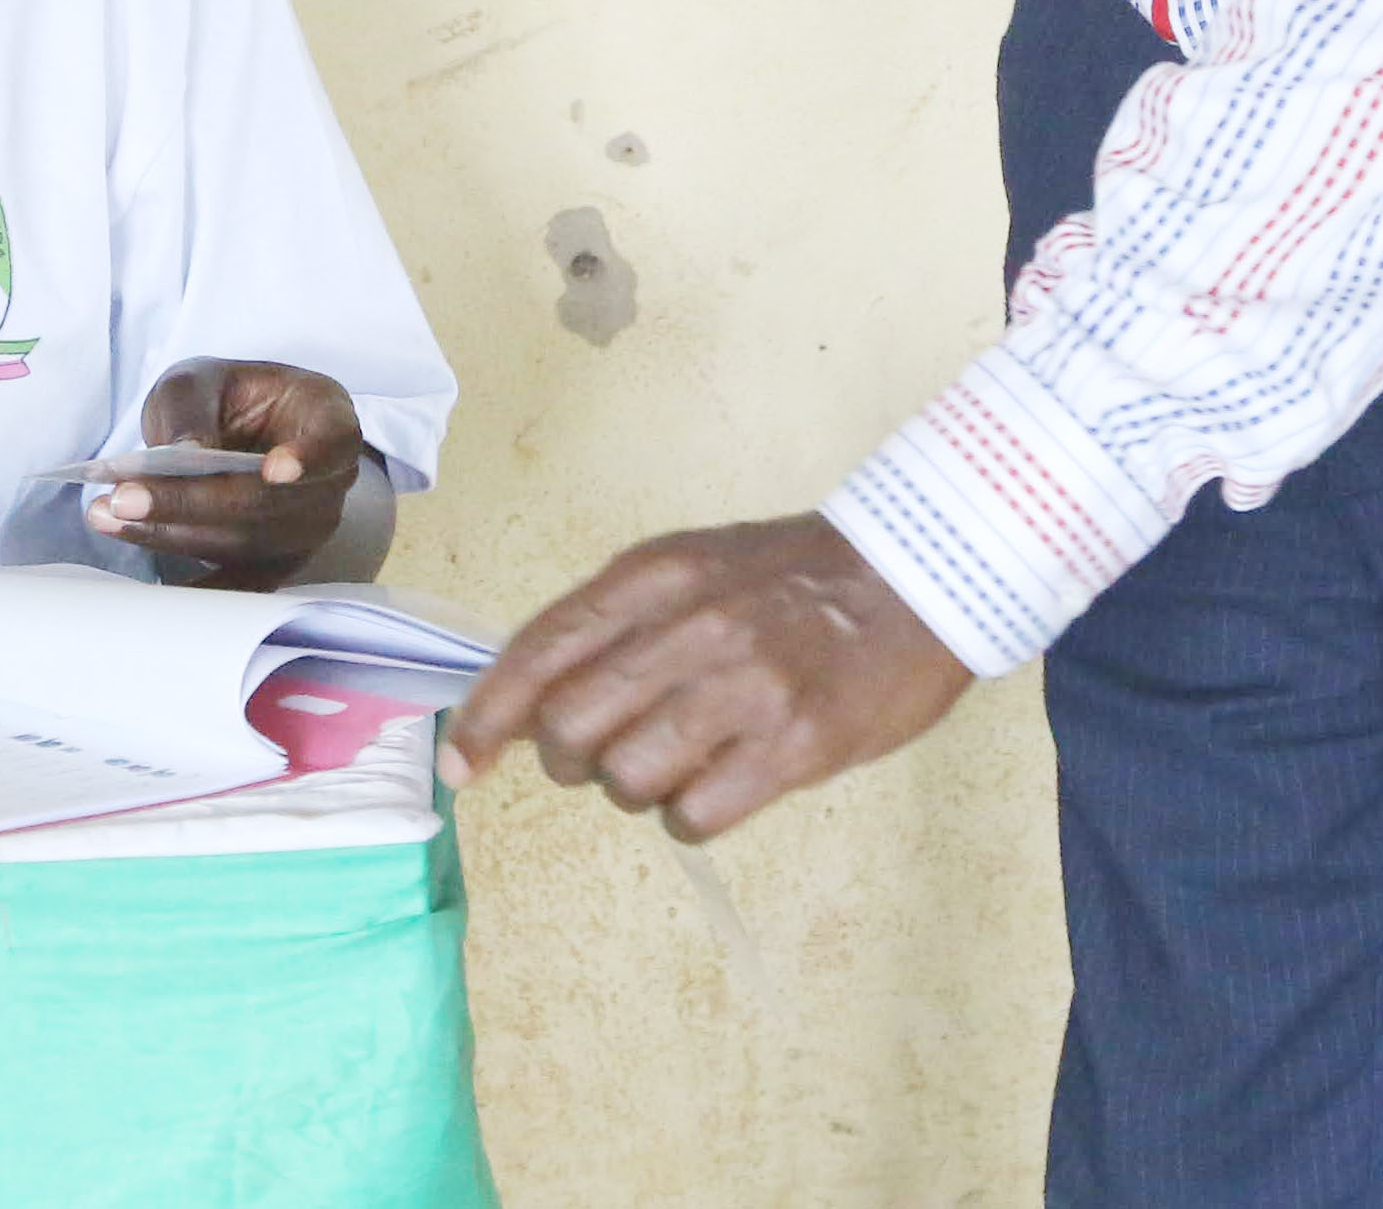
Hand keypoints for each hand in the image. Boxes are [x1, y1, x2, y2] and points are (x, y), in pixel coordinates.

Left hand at [93, 360, 364, 588]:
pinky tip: (145, 588)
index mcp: (326, 417)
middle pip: (267, 502)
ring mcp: (306, 530)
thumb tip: (184, 453)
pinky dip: (191, 584)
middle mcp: (329, 481)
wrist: (235, 433)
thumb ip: (192, 410)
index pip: (332, 440)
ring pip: (242, 543)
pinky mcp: (274, 565)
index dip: (308, 457)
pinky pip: (235, 583)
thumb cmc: (225, 400)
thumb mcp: (201, 380)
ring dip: (171, 534)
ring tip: (108, 515)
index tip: (276, 470)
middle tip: (126, 496)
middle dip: (192, 502)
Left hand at [443, 513, 971, 842]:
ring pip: (628, 779)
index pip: (540, 651)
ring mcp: (745, 688)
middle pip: (571, 730)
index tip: (461, 764)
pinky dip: (692, 816)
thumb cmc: (795, 577)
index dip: (488, 716)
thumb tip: (532, 698)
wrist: (920, 576)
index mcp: (655, 575)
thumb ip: (616, 620)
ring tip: (683, 763)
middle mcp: (691, 626)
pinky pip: (695, 816)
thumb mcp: (693, 565)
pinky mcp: (794, 745)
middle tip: (607, 755)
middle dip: (572, 760)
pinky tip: (723, 786)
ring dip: (639, 789)